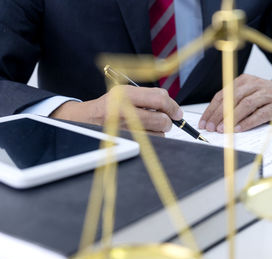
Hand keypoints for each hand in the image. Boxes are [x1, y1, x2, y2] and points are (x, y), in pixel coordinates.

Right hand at [50, 86, 182, 133]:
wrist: (86, 120)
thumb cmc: (110, 106)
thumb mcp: (126, 92)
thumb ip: (150, 96)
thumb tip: (173, 107)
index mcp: (125, 94)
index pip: (159, 98)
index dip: (172, 106)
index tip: (176, 111)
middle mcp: (124, 111)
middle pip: (161, 118)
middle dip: (168, 120)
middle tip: (166, 119)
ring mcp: (124, 129)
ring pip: (158, 133)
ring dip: (159, 130)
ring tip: (148, 125)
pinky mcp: (126, 141)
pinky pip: (150, 142)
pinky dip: (152, 138)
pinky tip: (143, 133)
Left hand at [198, 74, 271, 132]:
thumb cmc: (265, 95)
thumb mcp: (248, 93)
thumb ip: (233, 102)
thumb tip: (214, 119)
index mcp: (243, 81)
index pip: (223, 95)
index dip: (211, 110)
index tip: (204, 122)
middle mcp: (254, 85)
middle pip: (232, 99)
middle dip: (219, 114)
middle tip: (211, 127)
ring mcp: (266, 94)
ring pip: (245, 105)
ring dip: (232, 118)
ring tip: (222, 129)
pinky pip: (260, 114)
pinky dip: (248, 122)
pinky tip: (239, 129)